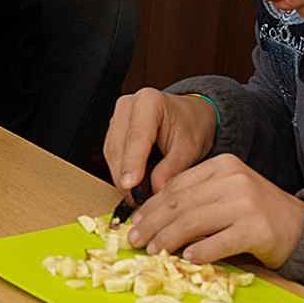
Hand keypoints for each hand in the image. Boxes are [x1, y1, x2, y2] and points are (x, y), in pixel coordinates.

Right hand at [103, 89, 218, 197]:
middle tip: (137, 200)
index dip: (132, 162)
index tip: (130, 185)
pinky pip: (111, 155)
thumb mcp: (190, 148)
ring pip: (111, 153)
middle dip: (125, 176)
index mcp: (149, 102)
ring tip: (136, 197)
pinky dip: (120, 172)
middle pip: (119, 146)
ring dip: (121, 176)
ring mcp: (117, 118)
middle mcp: (128, 106)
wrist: (190, 116)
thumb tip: (155, 190)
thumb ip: (172, 168)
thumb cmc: (191, 126)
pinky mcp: (113, 131)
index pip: (137, 136)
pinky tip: (131, 186)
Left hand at [122, 154, 303, 266]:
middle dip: (153, 224)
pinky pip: (219, 242)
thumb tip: (150, 219)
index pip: (176, 186)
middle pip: (180, 204)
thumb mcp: (226, 194)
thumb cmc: (257, 214)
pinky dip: (200, 252)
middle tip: (135, 240)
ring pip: (194, 222)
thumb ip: (196, 199)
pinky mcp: (257, 229)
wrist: (302, 228)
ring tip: (154, 252)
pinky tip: (187, 259)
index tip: (135, 222)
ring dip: (168, 240)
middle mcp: (234, 180)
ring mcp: (246, 204)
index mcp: (222, 166)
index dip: (151, 206)